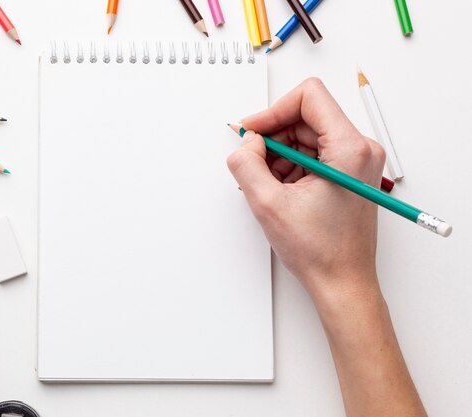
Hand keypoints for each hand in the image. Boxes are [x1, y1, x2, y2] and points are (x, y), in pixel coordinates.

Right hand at [227, 78, 385, 302]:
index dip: (272, 110)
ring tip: (269, 186)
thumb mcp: (268, 204)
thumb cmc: (321, 251)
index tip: (253, 132)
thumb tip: (246, 142)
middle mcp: (360, 149)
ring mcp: (357, 161)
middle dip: (274, 137)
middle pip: (306, 117)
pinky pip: (313, 154)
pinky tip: (280, 191)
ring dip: (280, 155)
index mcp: (349, 148)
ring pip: (307, 136)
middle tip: (254, 163)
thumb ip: (247, 163)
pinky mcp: (349, 173)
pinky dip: (291, 166)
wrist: (342, 283)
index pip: (309, 96)